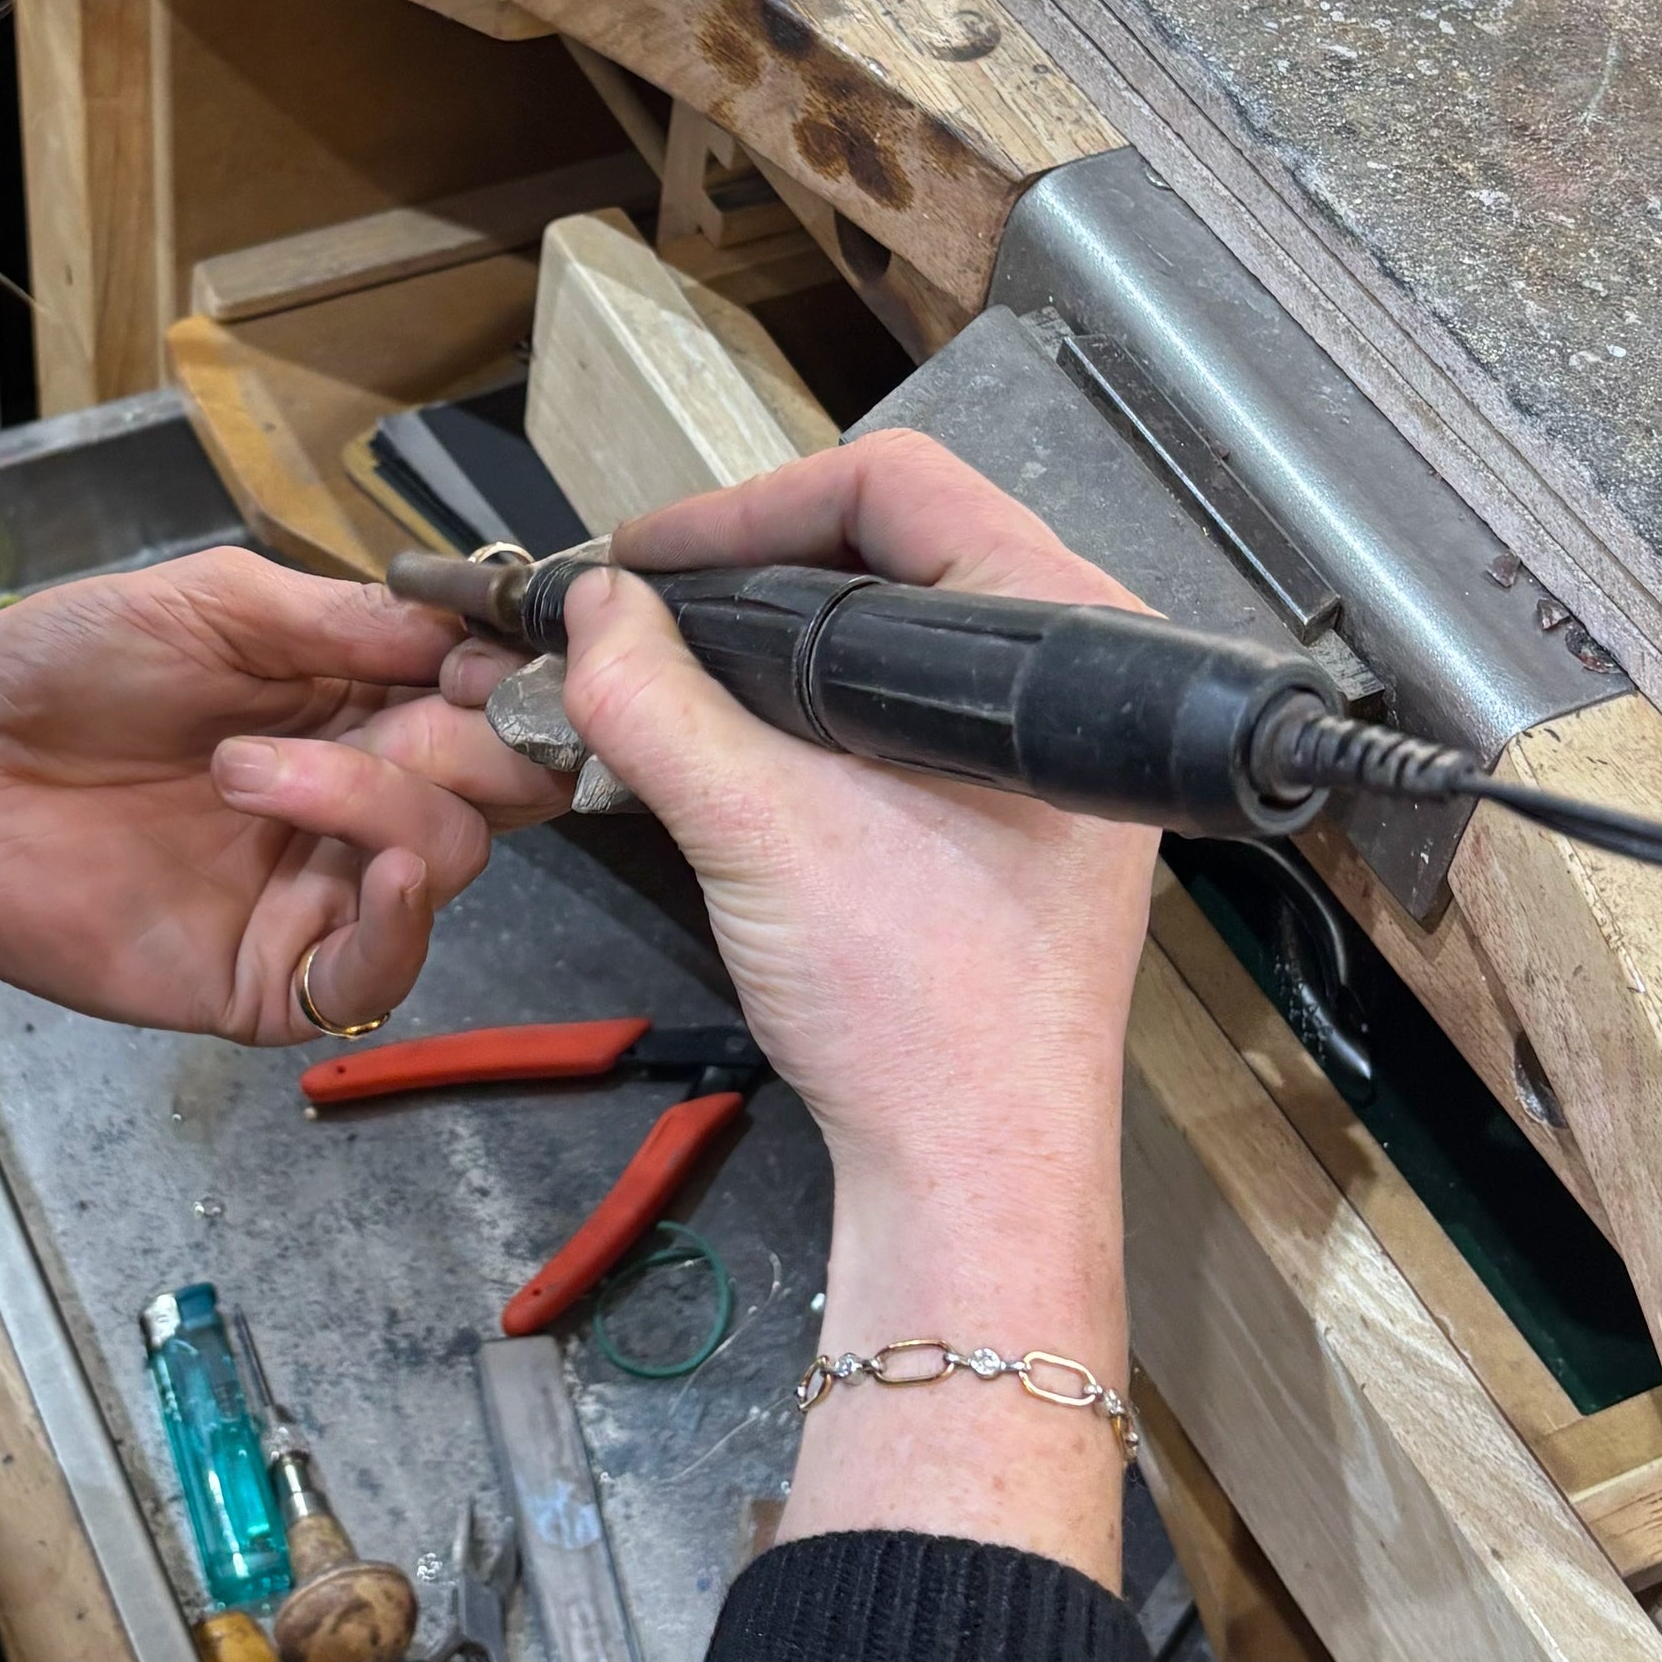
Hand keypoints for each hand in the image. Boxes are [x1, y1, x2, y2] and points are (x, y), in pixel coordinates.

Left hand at [0, 547, 568, 1044]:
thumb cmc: (47, 678)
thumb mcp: (205, 603)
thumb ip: (342, 622)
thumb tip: (470, 636)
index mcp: (344, 700)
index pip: (481, 700)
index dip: (510, 678)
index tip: (505, 654)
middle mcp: (348, 797)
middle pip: (495, 785)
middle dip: (475, 740)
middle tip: (417, 711)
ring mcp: (314, 891)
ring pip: (448, 859)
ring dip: (376, 799)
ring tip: (243, 768)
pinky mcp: (271, 979)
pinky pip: (379, 973)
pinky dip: (403, 916)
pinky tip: (375, 865)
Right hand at [490, 431, 1157, 1583]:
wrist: (969, 1176)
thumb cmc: (916, 1009)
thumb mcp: (757, 828)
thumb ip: (654, 701)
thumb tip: (588, 607)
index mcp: (1062, 639)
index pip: (896, 486)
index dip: (746, 507)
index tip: (643, 562)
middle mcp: (1073, 677)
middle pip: (891, 546)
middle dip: (748, 569)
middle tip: (641, 608)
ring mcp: (1044, 752)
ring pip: (886, 631)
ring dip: (767, 640)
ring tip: (665, 665)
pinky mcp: (1009, 813)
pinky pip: (894, 705)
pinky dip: (803, 702)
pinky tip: (723, 735)